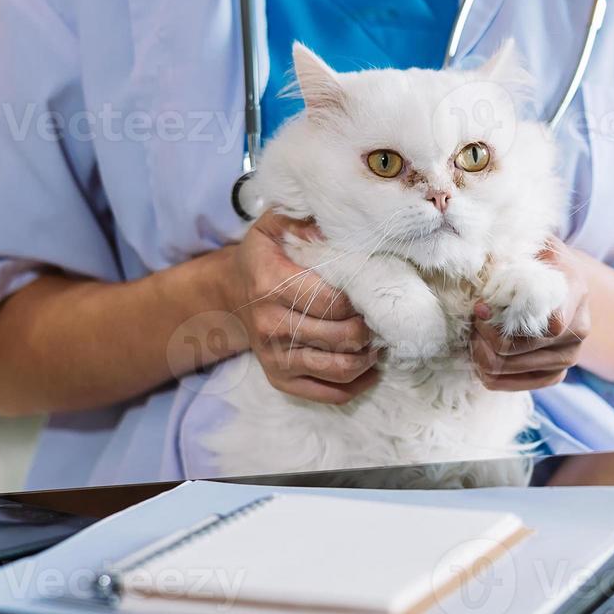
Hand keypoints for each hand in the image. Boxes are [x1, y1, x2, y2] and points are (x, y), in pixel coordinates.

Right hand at [226, 210, 377, 404]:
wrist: (231, 293)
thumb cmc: (265, 255)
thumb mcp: (277, 225)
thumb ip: (305, 219)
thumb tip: (342, 225)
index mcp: (271, 284)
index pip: (333, 301)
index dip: (362, 299)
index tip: (375, 290)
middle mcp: (270, 324)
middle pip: (340, 336)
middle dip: (370, 327)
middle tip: (382, 316)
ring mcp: (274, 357)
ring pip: (338, 368)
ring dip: (368, 357)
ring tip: (378, 340)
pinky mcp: (280, 379)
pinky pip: (328, 394)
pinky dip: (356, 384)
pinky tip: (369, 366)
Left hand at [471, 239, 590, 391]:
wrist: (558, 284)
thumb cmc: (538, 261)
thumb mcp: (530, 246)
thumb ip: (512, 251)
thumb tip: (484, 259)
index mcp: (575, 292)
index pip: (550, 323)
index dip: (505, 320)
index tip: (481, 306)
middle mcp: (579, 330)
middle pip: (520, 349)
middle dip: (485, 335)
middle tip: (473, 320)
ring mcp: (568, 357)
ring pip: (510, 368)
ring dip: (482, 353)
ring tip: (475, 334)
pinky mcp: (553, 376)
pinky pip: (513, 386)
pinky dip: (488, 374)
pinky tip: (480, 354)